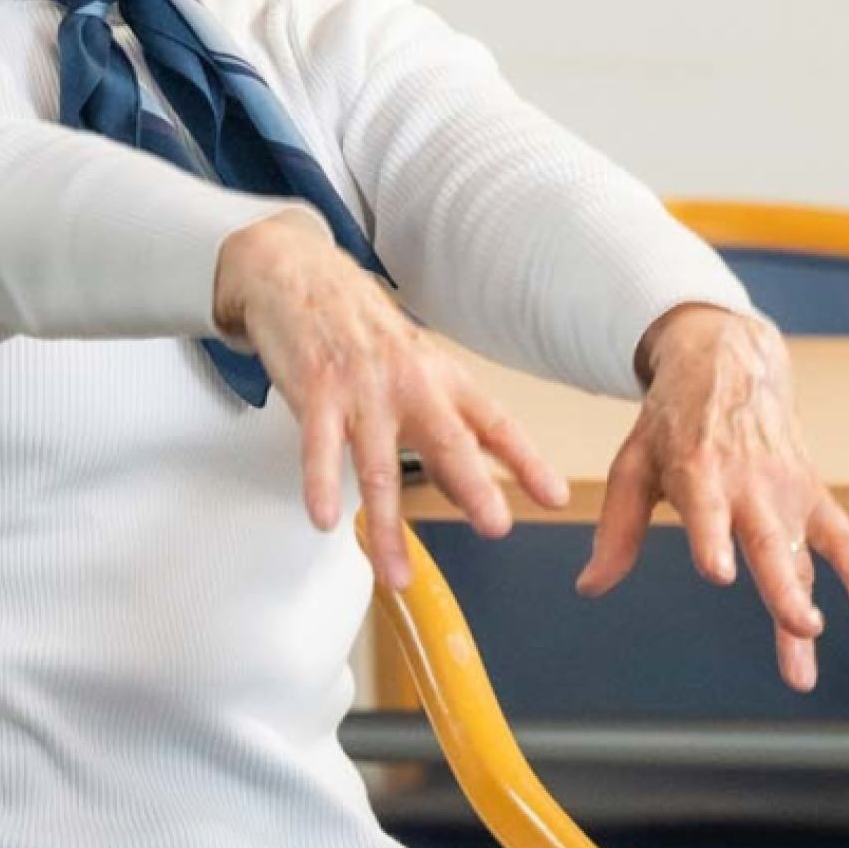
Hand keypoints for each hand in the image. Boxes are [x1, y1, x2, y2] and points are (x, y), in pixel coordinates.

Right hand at [212, 210, 567, 586]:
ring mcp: (361, 391)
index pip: (495, 423)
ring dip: (387, 527)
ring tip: (396, 573)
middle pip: (447, 443)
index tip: (553, 498)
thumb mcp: (414, 364)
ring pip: (379, 468)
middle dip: (472, 488)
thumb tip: (467, 485)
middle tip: (494, 526)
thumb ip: (440, 423)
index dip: (526, 461)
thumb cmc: (357, 326)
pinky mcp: (314, 393)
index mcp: (441, 377)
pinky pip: (319, 449)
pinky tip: (325, 518)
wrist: (295, 274)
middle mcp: (409, 384)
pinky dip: (321, 486)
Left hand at [578, 303, 848, 690]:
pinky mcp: (811, 494)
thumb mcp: (632, 465)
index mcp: (699, 470)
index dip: (712, 540)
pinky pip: (842, 536)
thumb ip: (617, 530)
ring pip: (799, 555)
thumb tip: (589, 588)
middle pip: (769, 543)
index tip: (718, 572)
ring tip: (810, 641)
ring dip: (807, 601)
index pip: (707, 510)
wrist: (730, 369)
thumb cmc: (671, 426)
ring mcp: (786, 491)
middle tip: (803, 627)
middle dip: (783, 589)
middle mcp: (749, 483)